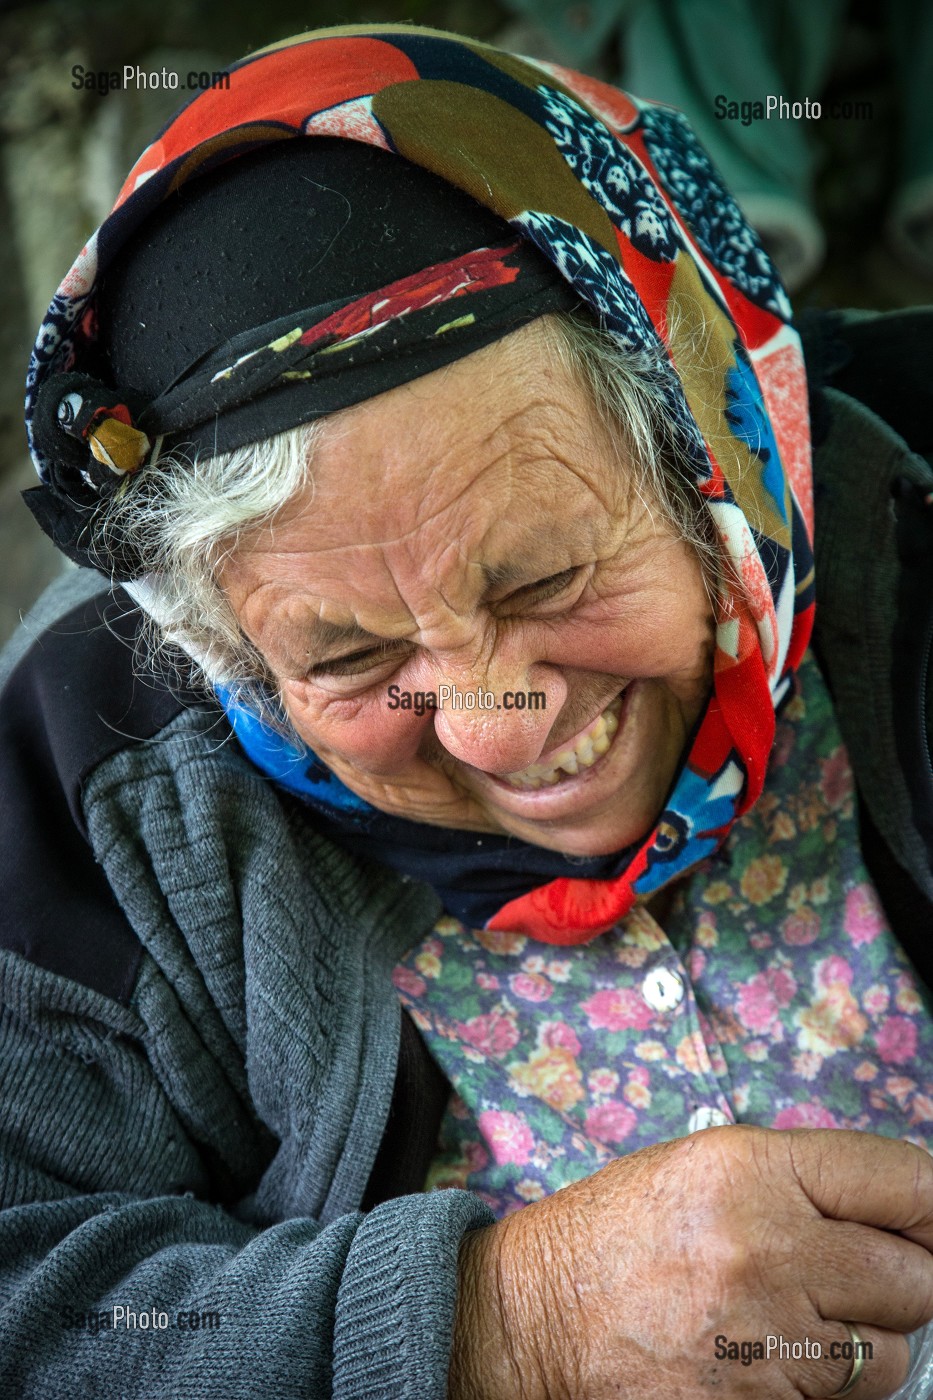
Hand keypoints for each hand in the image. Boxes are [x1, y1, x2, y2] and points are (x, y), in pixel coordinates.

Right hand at [448, 1125, 932, 1398]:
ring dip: (863, 1346)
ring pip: (889, 1357)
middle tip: (857, 1279)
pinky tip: (771, 1365)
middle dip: (900, 1281)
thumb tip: (908, 1213)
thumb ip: (803, 1182)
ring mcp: (764, 1342)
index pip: (904, 1180)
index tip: (931, 1220)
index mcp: (753, 1170)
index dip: (931, 1205)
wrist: (532, 1319)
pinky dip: (823, 1393)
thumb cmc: (615, 1235)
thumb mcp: (702, 1168)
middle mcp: (768, 1249)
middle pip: (914, 1279)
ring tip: (795, 1325)